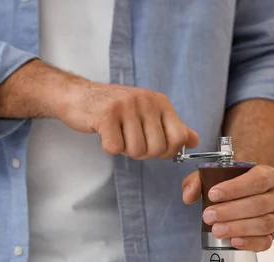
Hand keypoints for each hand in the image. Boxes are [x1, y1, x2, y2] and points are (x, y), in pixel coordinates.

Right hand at [57, 81, 198, 158]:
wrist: (79, 96)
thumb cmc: (115, 109)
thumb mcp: (147, 114)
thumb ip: (172, 127)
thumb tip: (194, 140)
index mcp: (160, 102)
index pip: (178, 138)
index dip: (167, 151)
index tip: (154, 148)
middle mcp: (146, 101)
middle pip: (156, 149)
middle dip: (141, 153)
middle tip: (129, 139)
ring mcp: (126, 106)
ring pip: (135, 150)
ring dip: (124, 150)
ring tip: (117, 134)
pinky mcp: (106, 115)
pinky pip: (114, 148)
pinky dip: (108, 147)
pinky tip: (105, 133)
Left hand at [182, 165, 273, 251]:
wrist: (246, 194)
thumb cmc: (232, 184)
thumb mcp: (213, 176)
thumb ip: (198, 181)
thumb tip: (188, 196)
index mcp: (268, 176)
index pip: (257, 180)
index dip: (235, 188)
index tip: (213, 194)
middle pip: (259, 204)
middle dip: (231, 211)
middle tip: (209, 216)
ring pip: (263, 224)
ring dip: (238, 228)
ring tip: (216, 230)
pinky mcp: (272, 235)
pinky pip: (265, 242)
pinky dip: (249, 243)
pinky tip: (233, 241)